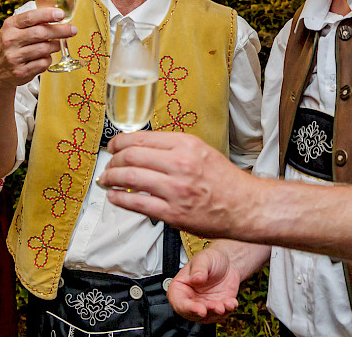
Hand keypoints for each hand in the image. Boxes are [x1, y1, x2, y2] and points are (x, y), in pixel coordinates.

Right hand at [0, 7, 76, 86]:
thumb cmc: (8, 46)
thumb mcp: (13, 30)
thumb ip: (31, 22)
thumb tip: (57, 14)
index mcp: (10, 26)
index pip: (30, 18)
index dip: (48, 15)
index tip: (61, 14)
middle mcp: (11, 41)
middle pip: (41, 33)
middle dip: (61, 30)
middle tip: (72, 30)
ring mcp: (15, 57)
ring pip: (45, 48)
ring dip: (54, 46)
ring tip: (55, 44)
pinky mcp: (21, 71)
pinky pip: (44, 63)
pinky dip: (48, 59)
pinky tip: (44, 57)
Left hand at [99, 131, 256, 239]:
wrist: (245, 206)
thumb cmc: (224, 181)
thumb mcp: (201, 150)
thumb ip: (173, 147)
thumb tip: (142, 147)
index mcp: (185, 145)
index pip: (141, 138)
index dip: (120, 142)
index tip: (113, 146)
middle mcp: (179, 164)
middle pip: (131, 156)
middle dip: (112, 161)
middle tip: (108, 165)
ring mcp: (175, 190)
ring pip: (130, 178)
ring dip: (111, 179)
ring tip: (107, 180)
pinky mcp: (173, 213)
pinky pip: (137, 204)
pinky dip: (120, 200)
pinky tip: (114, 197)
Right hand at [167, 248, 241, 322]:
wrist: (228, 263)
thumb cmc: (211, 259)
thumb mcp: (203, 259)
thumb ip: (198, 269)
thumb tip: (195, 280)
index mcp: (180, 287)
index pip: (178, 302)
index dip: (188, 308)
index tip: (200, 309)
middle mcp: (190, 299)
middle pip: (192, 313)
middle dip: (206, 313)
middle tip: (217, 307)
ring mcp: (203, 305)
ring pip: (208, 317)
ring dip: (217, 313)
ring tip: (226, 304)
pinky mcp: (216, 308)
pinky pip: (221, 315)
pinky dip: (227, 311)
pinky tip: (231, 302)